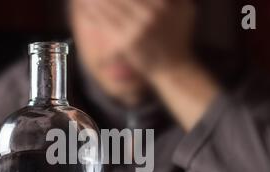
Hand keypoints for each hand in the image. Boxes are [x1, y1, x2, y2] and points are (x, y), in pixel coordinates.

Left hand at [79, 0, 196, 75]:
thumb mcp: (184, 11)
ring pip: (110, 6)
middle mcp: (150, 14)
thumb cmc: (177, 37)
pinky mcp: (127, 43)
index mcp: (162, 4)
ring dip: (95, 0)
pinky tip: (85, 6)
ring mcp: (138, 29)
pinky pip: (105, 23)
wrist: (172, 68)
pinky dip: (92, 13)